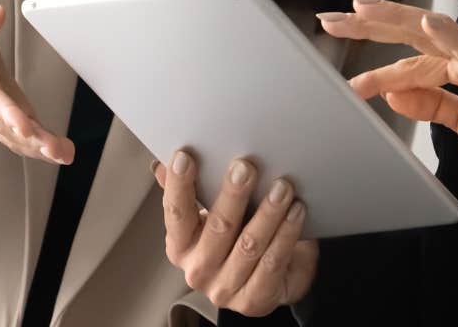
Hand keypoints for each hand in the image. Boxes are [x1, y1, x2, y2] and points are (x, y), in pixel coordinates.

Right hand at [0, 0, 73, 163]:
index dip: (4, 109)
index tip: (23, 126)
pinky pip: (14, 134)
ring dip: (36, 147)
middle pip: (1, 120)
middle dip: (28, 137)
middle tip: (55, 151)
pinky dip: (36, 145)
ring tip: (64, 155)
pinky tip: (60, 152)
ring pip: (9, 134)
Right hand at [153, 149, 317, 316]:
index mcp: (181, 246)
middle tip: (246, 167)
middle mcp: (198, 270)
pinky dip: (286, 234)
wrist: (270, 281)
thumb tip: (162, 164)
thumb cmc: (237, 239)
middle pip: (218, 228)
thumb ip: (190, 192)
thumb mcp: (211, 216)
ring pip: (249, 245)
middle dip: (233, 194)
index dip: (179, 185)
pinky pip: (273, 263)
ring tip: (282, 187)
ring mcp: (225, 288)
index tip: (185, 157)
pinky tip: (296, 211)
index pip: (176, 213)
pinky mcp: (255, 300)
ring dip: (268, 213)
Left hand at [317, 0, 457, 184]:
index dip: (375, 42)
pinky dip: (447, 34)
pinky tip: (425, 22)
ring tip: (359, 13)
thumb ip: (431, 104)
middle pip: (412, 31)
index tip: (343, 30)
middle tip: (330, 17)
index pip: (410, 50)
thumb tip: (394, 92)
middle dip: (370, 23)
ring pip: (430, 35)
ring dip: (393, 23)